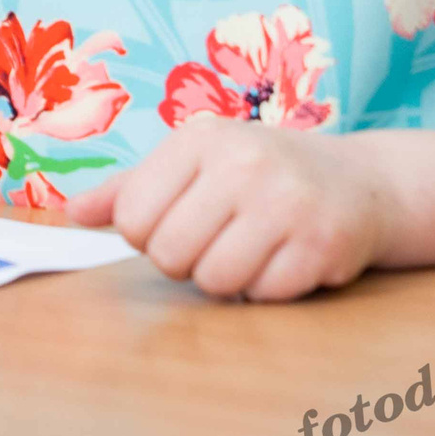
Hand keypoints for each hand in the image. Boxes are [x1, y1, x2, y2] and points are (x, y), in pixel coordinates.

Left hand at [65, 122, 395, 301]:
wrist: (360, 181)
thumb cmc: (261, 173)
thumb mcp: (195, 163)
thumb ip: (131, 188)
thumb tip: (74, 213)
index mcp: (200, 140)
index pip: (132, 215)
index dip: (147, 234)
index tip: (176, 221)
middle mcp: (243, 164)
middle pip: (170, 254)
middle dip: (185, 260)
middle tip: (216, 239)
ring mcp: (286, 203)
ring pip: (214, 280)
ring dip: (226, 278)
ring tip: (249, 247)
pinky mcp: (321, 244)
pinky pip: (263, 295)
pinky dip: (268, 288)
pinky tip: (284, 257)